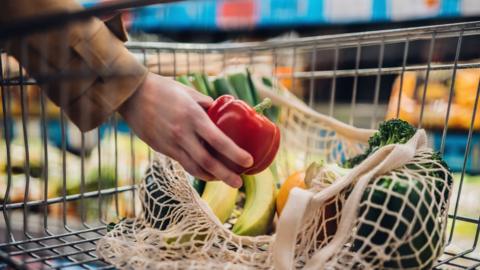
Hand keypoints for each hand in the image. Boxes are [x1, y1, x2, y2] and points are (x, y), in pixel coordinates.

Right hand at [119, 72, 252, 187]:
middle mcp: (182, 134)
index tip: (248, 161)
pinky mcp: (162, 149)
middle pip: (208, 162)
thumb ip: (206, 105)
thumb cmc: (163, 89)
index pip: (218, 140)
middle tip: (239, 183)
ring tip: (226, 180)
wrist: (132, 95)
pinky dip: (198, 170)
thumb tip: (222, 113)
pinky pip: (183, 164)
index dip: (235, 153)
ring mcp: (171, 144)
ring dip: (212, 177)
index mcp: (193, 117)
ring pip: (194, 168)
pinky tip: (207, 173)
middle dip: (226, 175)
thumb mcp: (189, 92)